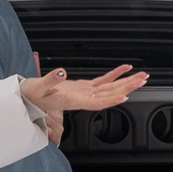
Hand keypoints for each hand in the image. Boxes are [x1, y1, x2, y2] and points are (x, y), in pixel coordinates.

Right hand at [19, 62, 145, 143]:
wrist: (30, 97)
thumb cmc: (33, 94)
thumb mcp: (39, 86)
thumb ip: (51, 79)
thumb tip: (61, 71)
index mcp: (74, 101)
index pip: (96, 103)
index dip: (111, 101)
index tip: (125, 97)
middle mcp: (83, 98)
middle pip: (109, 95)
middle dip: (127, 87)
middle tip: (142, 79)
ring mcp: (85, 93)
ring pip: (110, 88)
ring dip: (126, 82)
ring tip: (141, 76)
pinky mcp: (84, 87)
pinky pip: (103, 81)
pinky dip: (115, 74)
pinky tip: (125, 68)